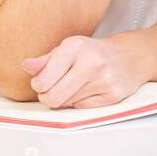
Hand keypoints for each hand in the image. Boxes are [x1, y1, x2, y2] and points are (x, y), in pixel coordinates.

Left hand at [21, 34, 151, 108]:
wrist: (130, 56)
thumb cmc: (93, 52)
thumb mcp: (68, 49)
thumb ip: (45, 60)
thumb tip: (26, 66)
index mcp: (75, 47)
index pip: (44, 80)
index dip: (38, 86)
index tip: (40, 83)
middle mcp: (91, 62)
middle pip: (54, 97)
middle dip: (47, 97)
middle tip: (50, 91)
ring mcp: (104, 79)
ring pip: (67, 104)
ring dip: (65, 99)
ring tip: (73, 86)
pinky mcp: (113, 95)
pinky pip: (83, 108)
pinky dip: (80, 102)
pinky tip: (87, 91)